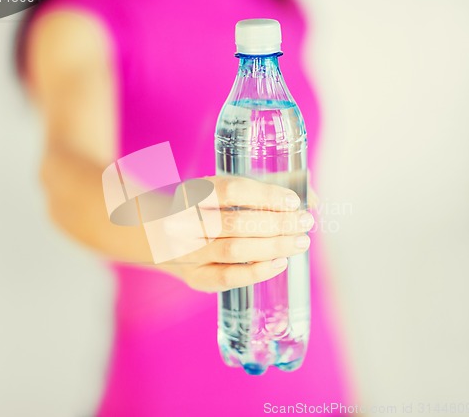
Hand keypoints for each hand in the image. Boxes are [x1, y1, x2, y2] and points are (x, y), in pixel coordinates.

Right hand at [155, 176, 313, 291]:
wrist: (158, 236)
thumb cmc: (200, 210)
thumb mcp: (219, 191)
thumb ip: (259, 191)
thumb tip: (310, 193)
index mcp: (193, 193)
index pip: (231, 190)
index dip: (265, 196)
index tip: (293, 200)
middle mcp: (186, 222)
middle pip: (236, 223)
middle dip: (277, 224)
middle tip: (305, 222)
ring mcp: (188, 253)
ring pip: (234, 251)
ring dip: (273, 246)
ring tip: (300, 242)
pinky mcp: (195, 277)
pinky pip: (227, 278)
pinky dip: (256, 272)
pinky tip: (280, 263)